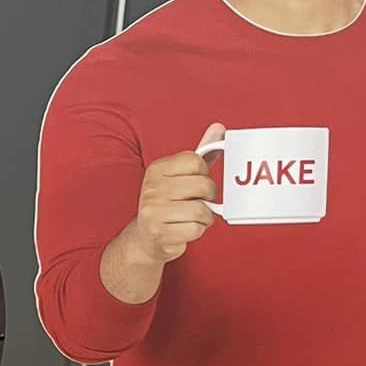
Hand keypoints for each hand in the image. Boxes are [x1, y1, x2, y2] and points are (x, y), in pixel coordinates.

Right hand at [120, 122, 223, 266]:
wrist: (145, 237)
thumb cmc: (168, 203)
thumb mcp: (180, 176)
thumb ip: (201, 153)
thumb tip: (219, 128)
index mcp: (157, 169)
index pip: (196, 161)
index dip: (203, 174)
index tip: (195, 182)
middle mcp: (152, 188)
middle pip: (203, 185)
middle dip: (208, 196)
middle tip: (197, 201)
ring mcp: (153, 211)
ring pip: (202, 209)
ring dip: (205, 217)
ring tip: (192, 217)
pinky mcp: (159, 233)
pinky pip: (196, 229)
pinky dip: (197, 231)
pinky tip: (185, 229)